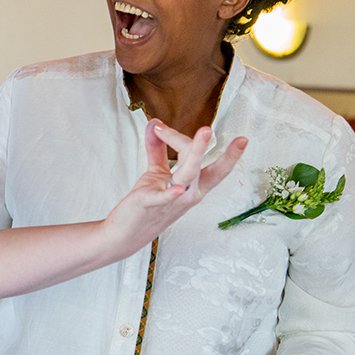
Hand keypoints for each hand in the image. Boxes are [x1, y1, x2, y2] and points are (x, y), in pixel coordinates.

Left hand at [101, 121, 245, 256]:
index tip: (159, 127)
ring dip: (195, 153)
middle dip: (226, 155)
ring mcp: (173, 200)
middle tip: (227, 132)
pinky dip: (171, 193)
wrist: (127, 232)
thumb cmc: (147, 203)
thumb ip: (158, 148)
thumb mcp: (157, 173)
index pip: (196, 156)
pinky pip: (164, 198)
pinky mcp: (151, 204)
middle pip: (209, 171)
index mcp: (194, 185)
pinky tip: (177, 189)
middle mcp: (189, 193)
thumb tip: (155, 123)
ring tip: (204, 134)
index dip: (178, 137)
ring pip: (189, 175)